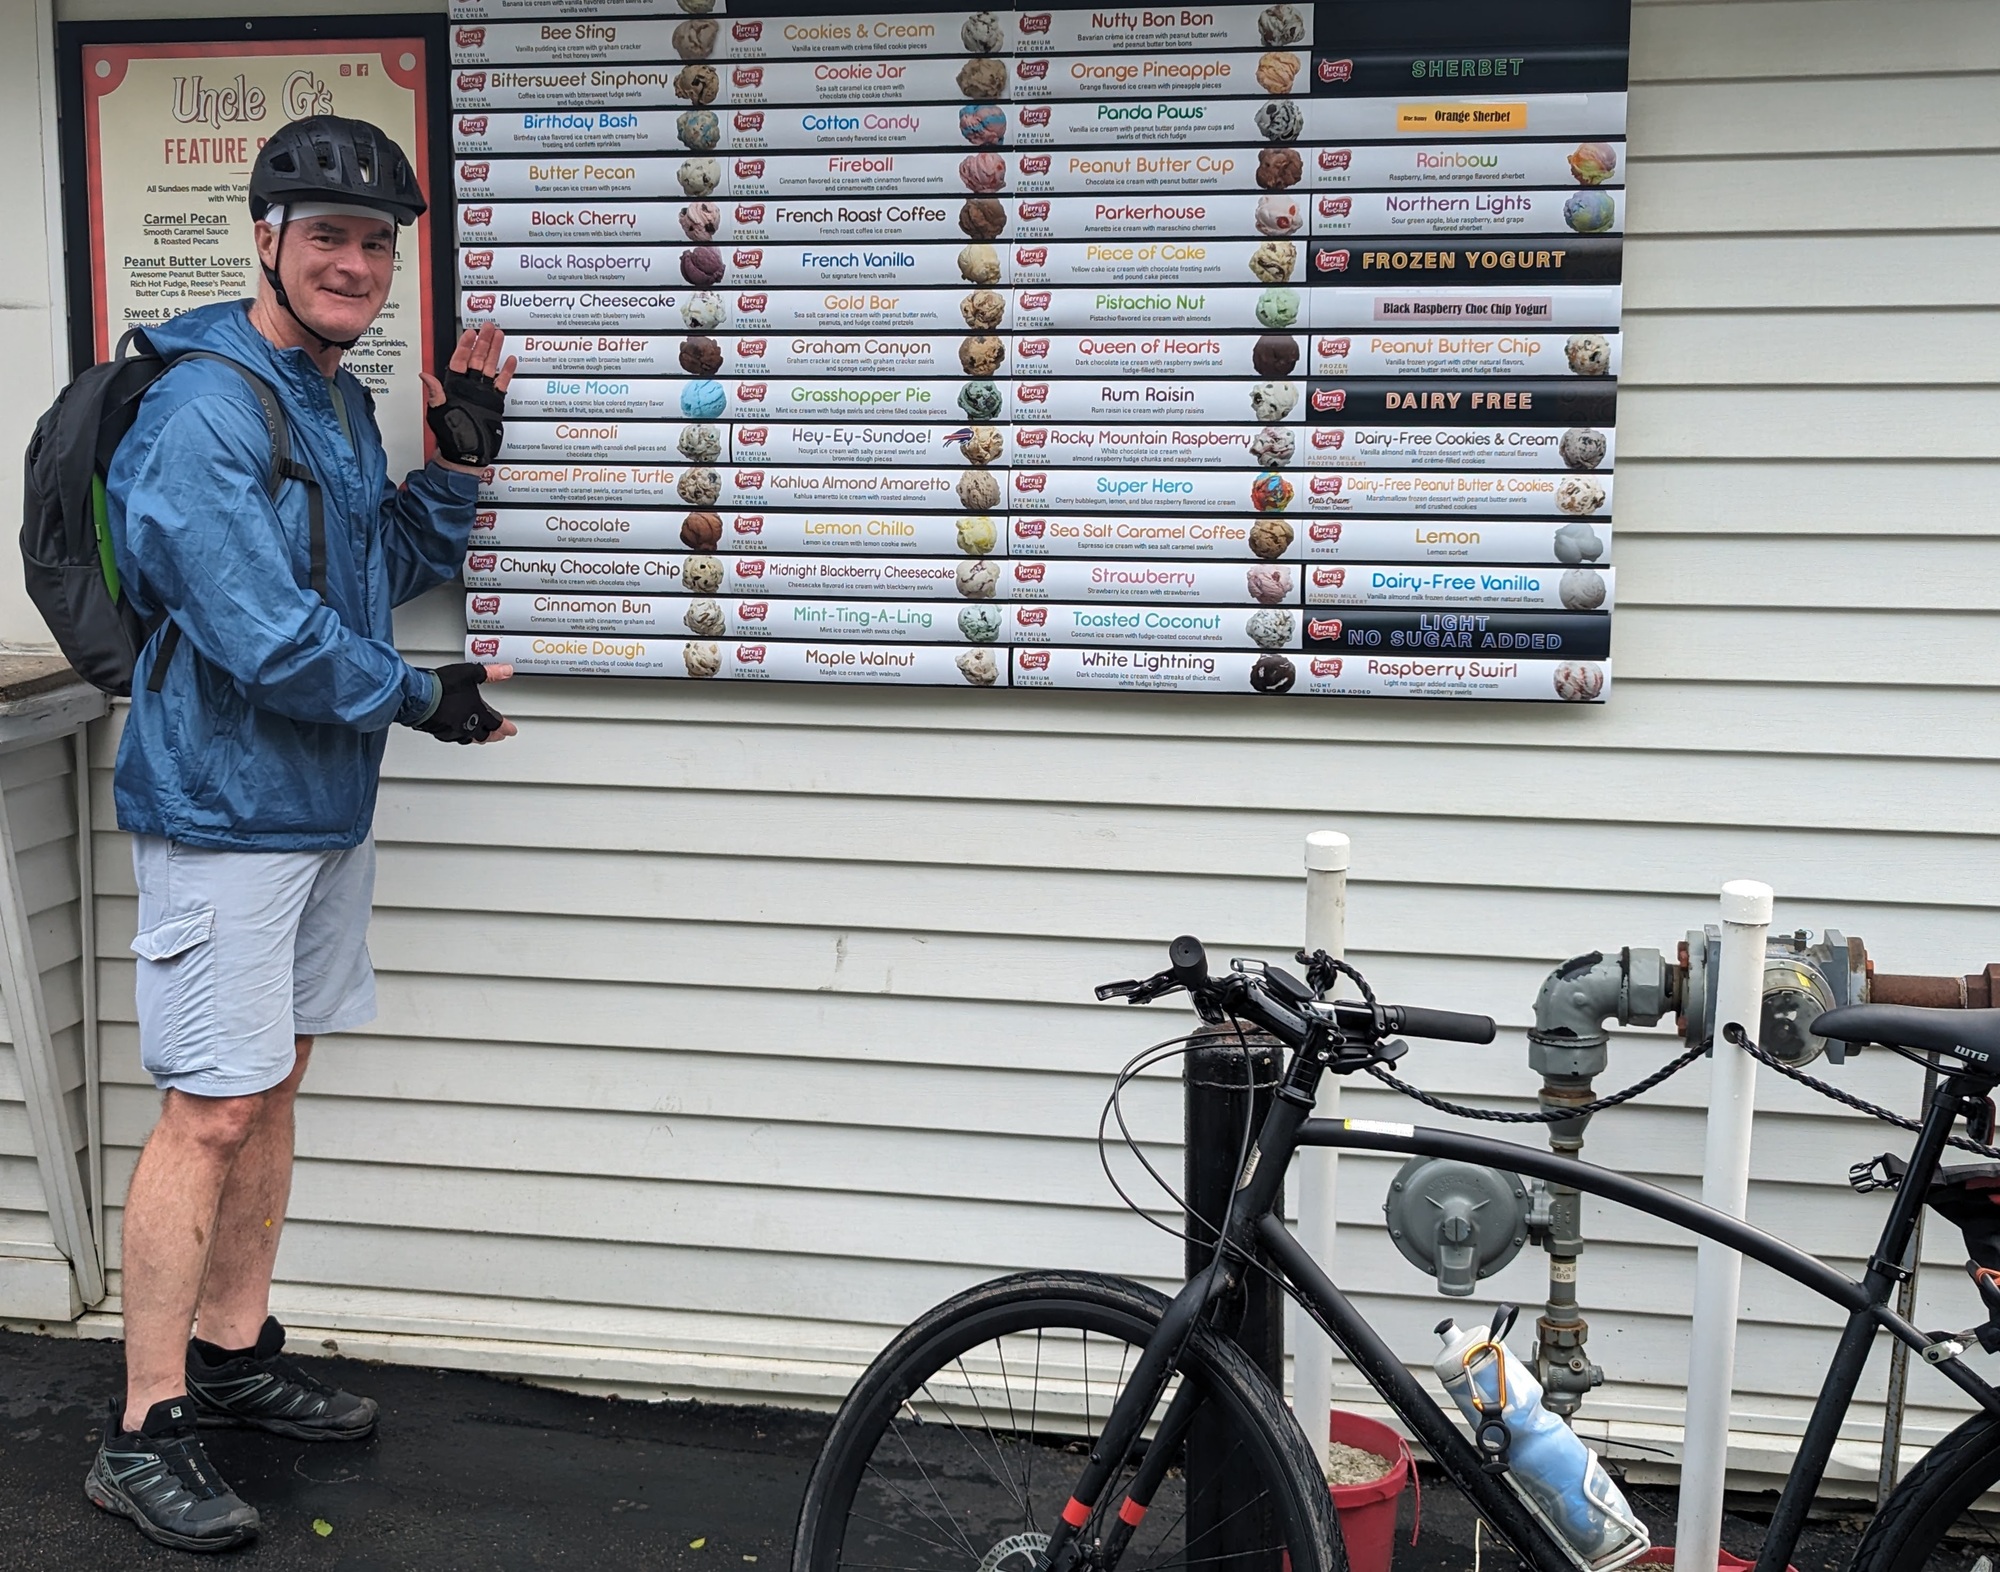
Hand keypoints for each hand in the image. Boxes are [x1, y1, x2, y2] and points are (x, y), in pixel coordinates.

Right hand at [414, 661, 517, 742]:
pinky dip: (459, 735)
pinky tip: (457, 732)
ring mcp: (451, 730)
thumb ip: (490, 673)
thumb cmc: (443, 687)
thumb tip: (506, 670)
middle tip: (499, 736)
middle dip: (494, 735)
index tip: (511, 731)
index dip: (506, 727)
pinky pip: (453, 737)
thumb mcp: (471, 674)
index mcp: (477, 713)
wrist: (418, 696)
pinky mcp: (438, 731)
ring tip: (481, 737)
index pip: (497, 723)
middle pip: (484, 735)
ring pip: (469, 738)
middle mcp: (466, 725)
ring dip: (478, 738)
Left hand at [423, 326, 516, 473]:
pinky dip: (506, 372)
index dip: (465, 346)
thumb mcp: (438, 413)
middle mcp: (468, 388)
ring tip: (499, 336)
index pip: (460, 361)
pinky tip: (509, 361)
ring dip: (494, 351)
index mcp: (454, 388)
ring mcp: (482, 395)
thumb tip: (425, 377)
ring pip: (489, 367)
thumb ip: (435, 394)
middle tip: (489, 328)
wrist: (466, 455)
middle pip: (477, 359)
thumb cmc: (450, 437)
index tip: (470, 332)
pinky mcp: (494, 403)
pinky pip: (501, 384)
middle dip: (483, 342)